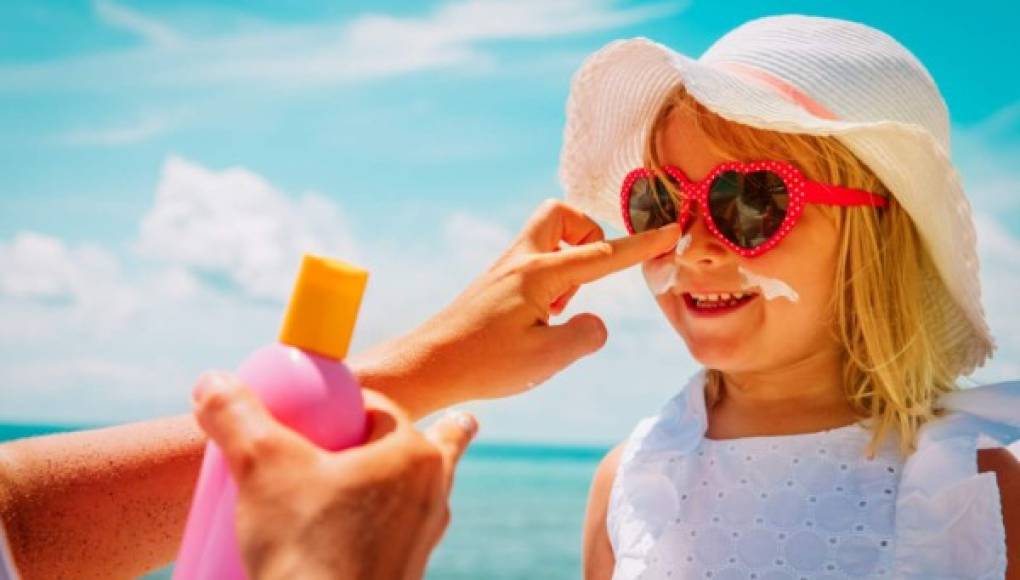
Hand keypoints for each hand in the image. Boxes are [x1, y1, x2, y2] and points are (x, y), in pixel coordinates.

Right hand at [192, 372, 476, 579]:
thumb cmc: (307, 547)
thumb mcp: (261, 467)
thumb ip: (237, 417)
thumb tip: (212, 382)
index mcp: (414, 455)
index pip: (377, 408)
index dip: (342, 404)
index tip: (312, 413)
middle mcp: (431, 495)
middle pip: (404, 448)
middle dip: (387, 438)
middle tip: (358, 436)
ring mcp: (422, 538)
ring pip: (406, 494)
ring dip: (389, 483)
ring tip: (377, 478)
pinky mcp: (404, 575)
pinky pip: (394, 536)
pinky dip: (377, 527)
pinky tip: (354, 536)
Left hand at [351, 199, 681, 417]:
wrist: (427, 366)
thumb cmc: (484, 363)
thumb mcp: (547, 358)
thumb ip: (586, 336)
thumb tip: (596, 322)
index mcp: (539, 273)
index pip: (603, 254)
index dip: (641, 245)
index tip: (671, 230)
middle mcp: (520, 261)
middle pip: (562, 215)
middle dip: (588, 235)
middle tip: (588, 278)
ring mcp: (505, 270)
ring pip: (547, 237)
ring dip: (568, 262)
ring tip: (558, 311)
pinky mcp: (495, 284)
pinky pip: (534, 261)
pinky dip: (550, 280)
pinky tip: (538, 320)